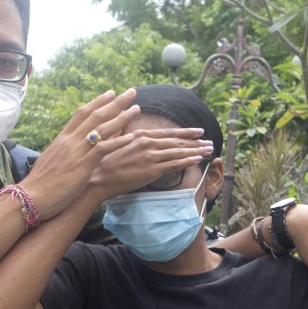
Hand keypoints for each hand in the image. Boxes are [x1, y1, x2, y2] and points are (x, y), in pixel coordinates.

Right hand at [22, 89, 142, 219]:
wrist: (31, 197)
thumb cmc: (40, 185)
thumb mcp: (51, 162)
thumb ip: (61, 154)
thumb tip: (64, 152)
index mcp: (62, 139)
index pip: (81, 113)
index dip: (97, 102)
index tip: (111, 93)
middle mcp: (70, 140)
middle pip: (95, 115)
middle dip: (114, 102)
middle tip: (131, 92)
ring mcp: (76, 151)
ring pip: (101, 128)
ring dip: (121, 118)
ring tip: (136, 109)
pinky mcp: (82, 165)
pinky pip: (103, 149)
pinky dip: (118, 142)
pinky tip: (131, 137)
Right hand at [89, 127, 213, 200]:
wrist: (99, 177)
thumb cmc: (105, 162)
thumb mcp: (118, 142)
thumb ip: (130, 136)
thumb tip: (133, 132)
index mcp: (141, 135)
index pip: (168, 133)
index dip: (185, 132)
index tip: (198, 131)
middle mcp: (148, 143)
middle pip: (177, 141)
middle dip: (195, 141)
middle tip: (209, 141)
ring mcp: (151, 156)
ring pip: (179, 151)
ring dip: (196, 150)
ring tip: (208, 150)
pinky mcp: (152, 170)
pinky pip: (174, 164)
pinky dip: (187, 161)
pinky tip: (197, 160)